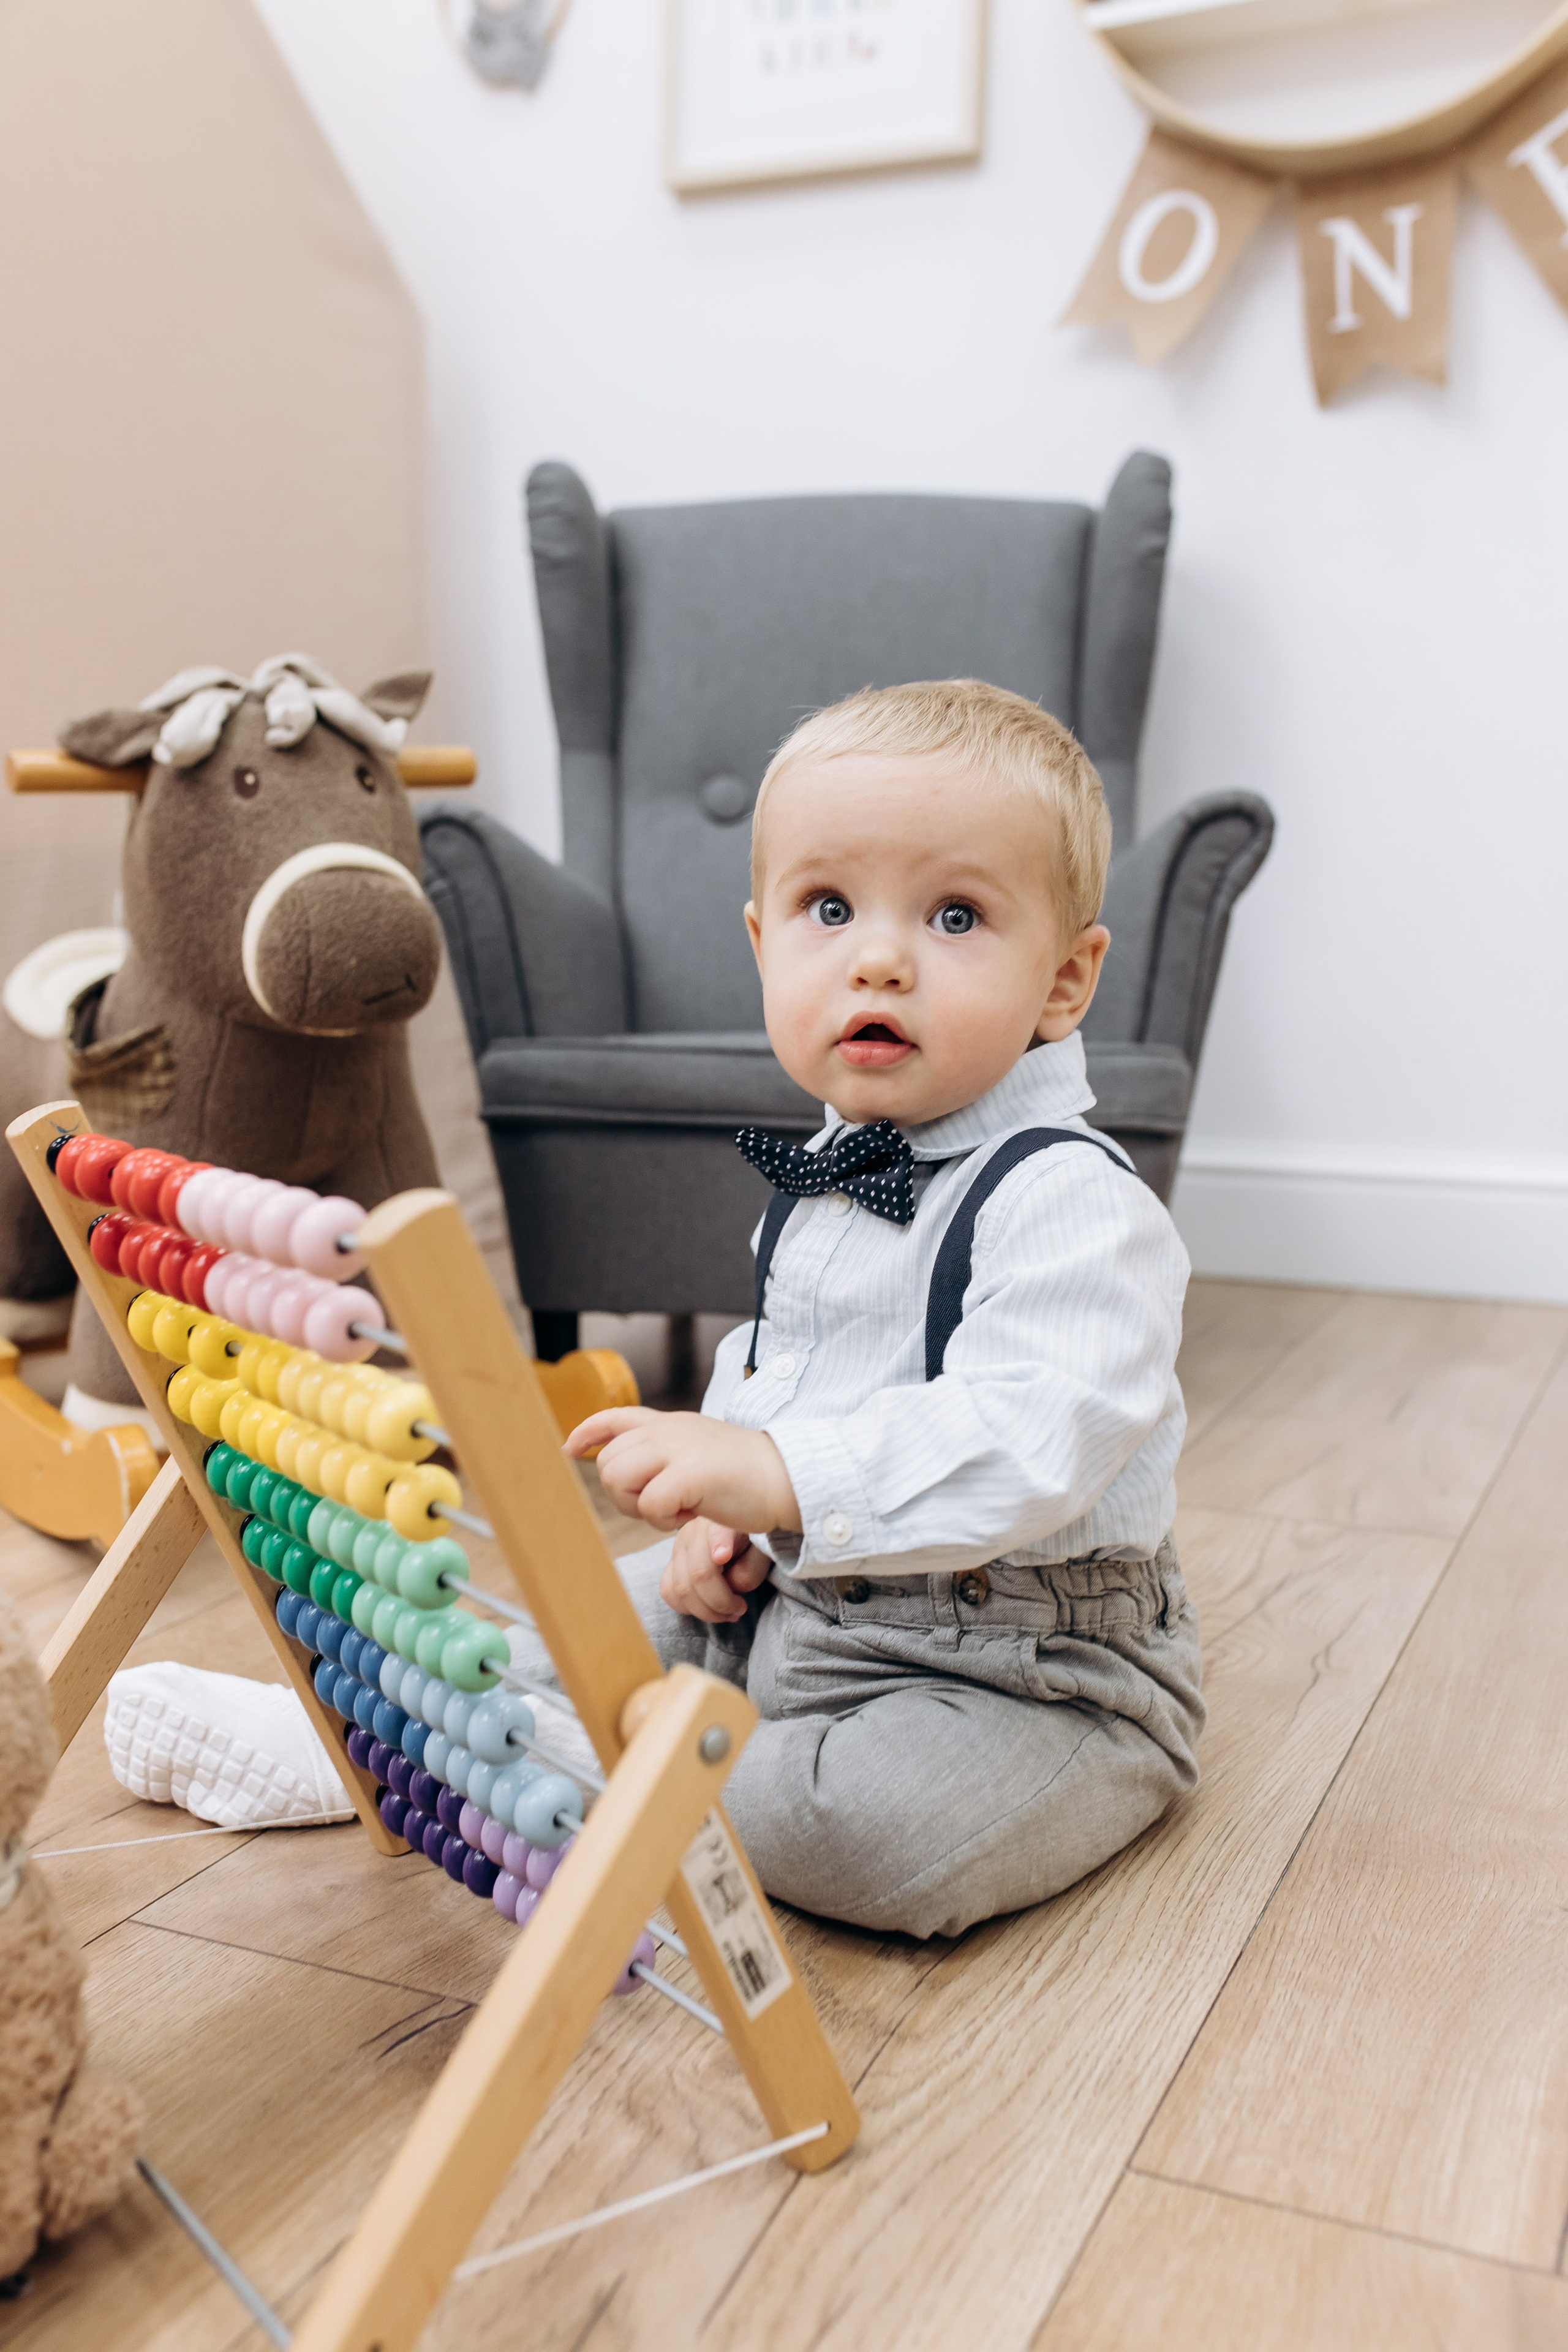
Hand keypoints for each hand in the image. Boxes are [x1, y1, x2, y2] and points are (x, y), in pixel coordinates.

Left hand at [564, 1407, 798, 1536]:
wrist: (786, 1479)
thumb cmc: (745, 1476)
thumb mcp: (699, 1451)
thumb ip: (666, 1453)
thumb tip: (628, 1467)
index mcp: (671, 1424)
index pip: (616, 1417)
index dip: (587, 1433)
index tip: (570, 1449)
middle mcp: (668, 1430)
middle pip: (608, 1462)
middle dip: (624, 1494)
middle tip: (662, 1506)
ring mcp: (677, 1448)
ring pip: (618, 1479)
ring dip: (641, 1506)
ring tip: (677, 1510)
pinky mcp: (689, 1473)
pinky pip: (648, 1504)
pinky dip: (664, 1521)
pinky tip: (691, 1516)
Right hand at [660, 1517, 772, 1623]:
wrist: (735, 1537)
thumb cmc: (750, 1545)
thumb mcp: (762, 1553)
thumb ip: (750, 1570)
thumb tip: (729, 1585)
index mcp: (722, 1523)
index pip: (717, 1533)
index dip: (718, 1544)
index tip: (722, 1556)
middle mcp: (694, 1531)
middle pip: (698, 1574)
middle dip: (720, 1603)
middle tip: (740, 1609)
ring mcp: (678, 1546)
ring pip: (680, 1589)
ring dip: (705, 1610)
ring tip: (727, 1612)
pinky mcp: (670, 1562)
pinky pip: (669, 1592)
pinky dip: (687, 1607)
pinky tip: (707, 1608)